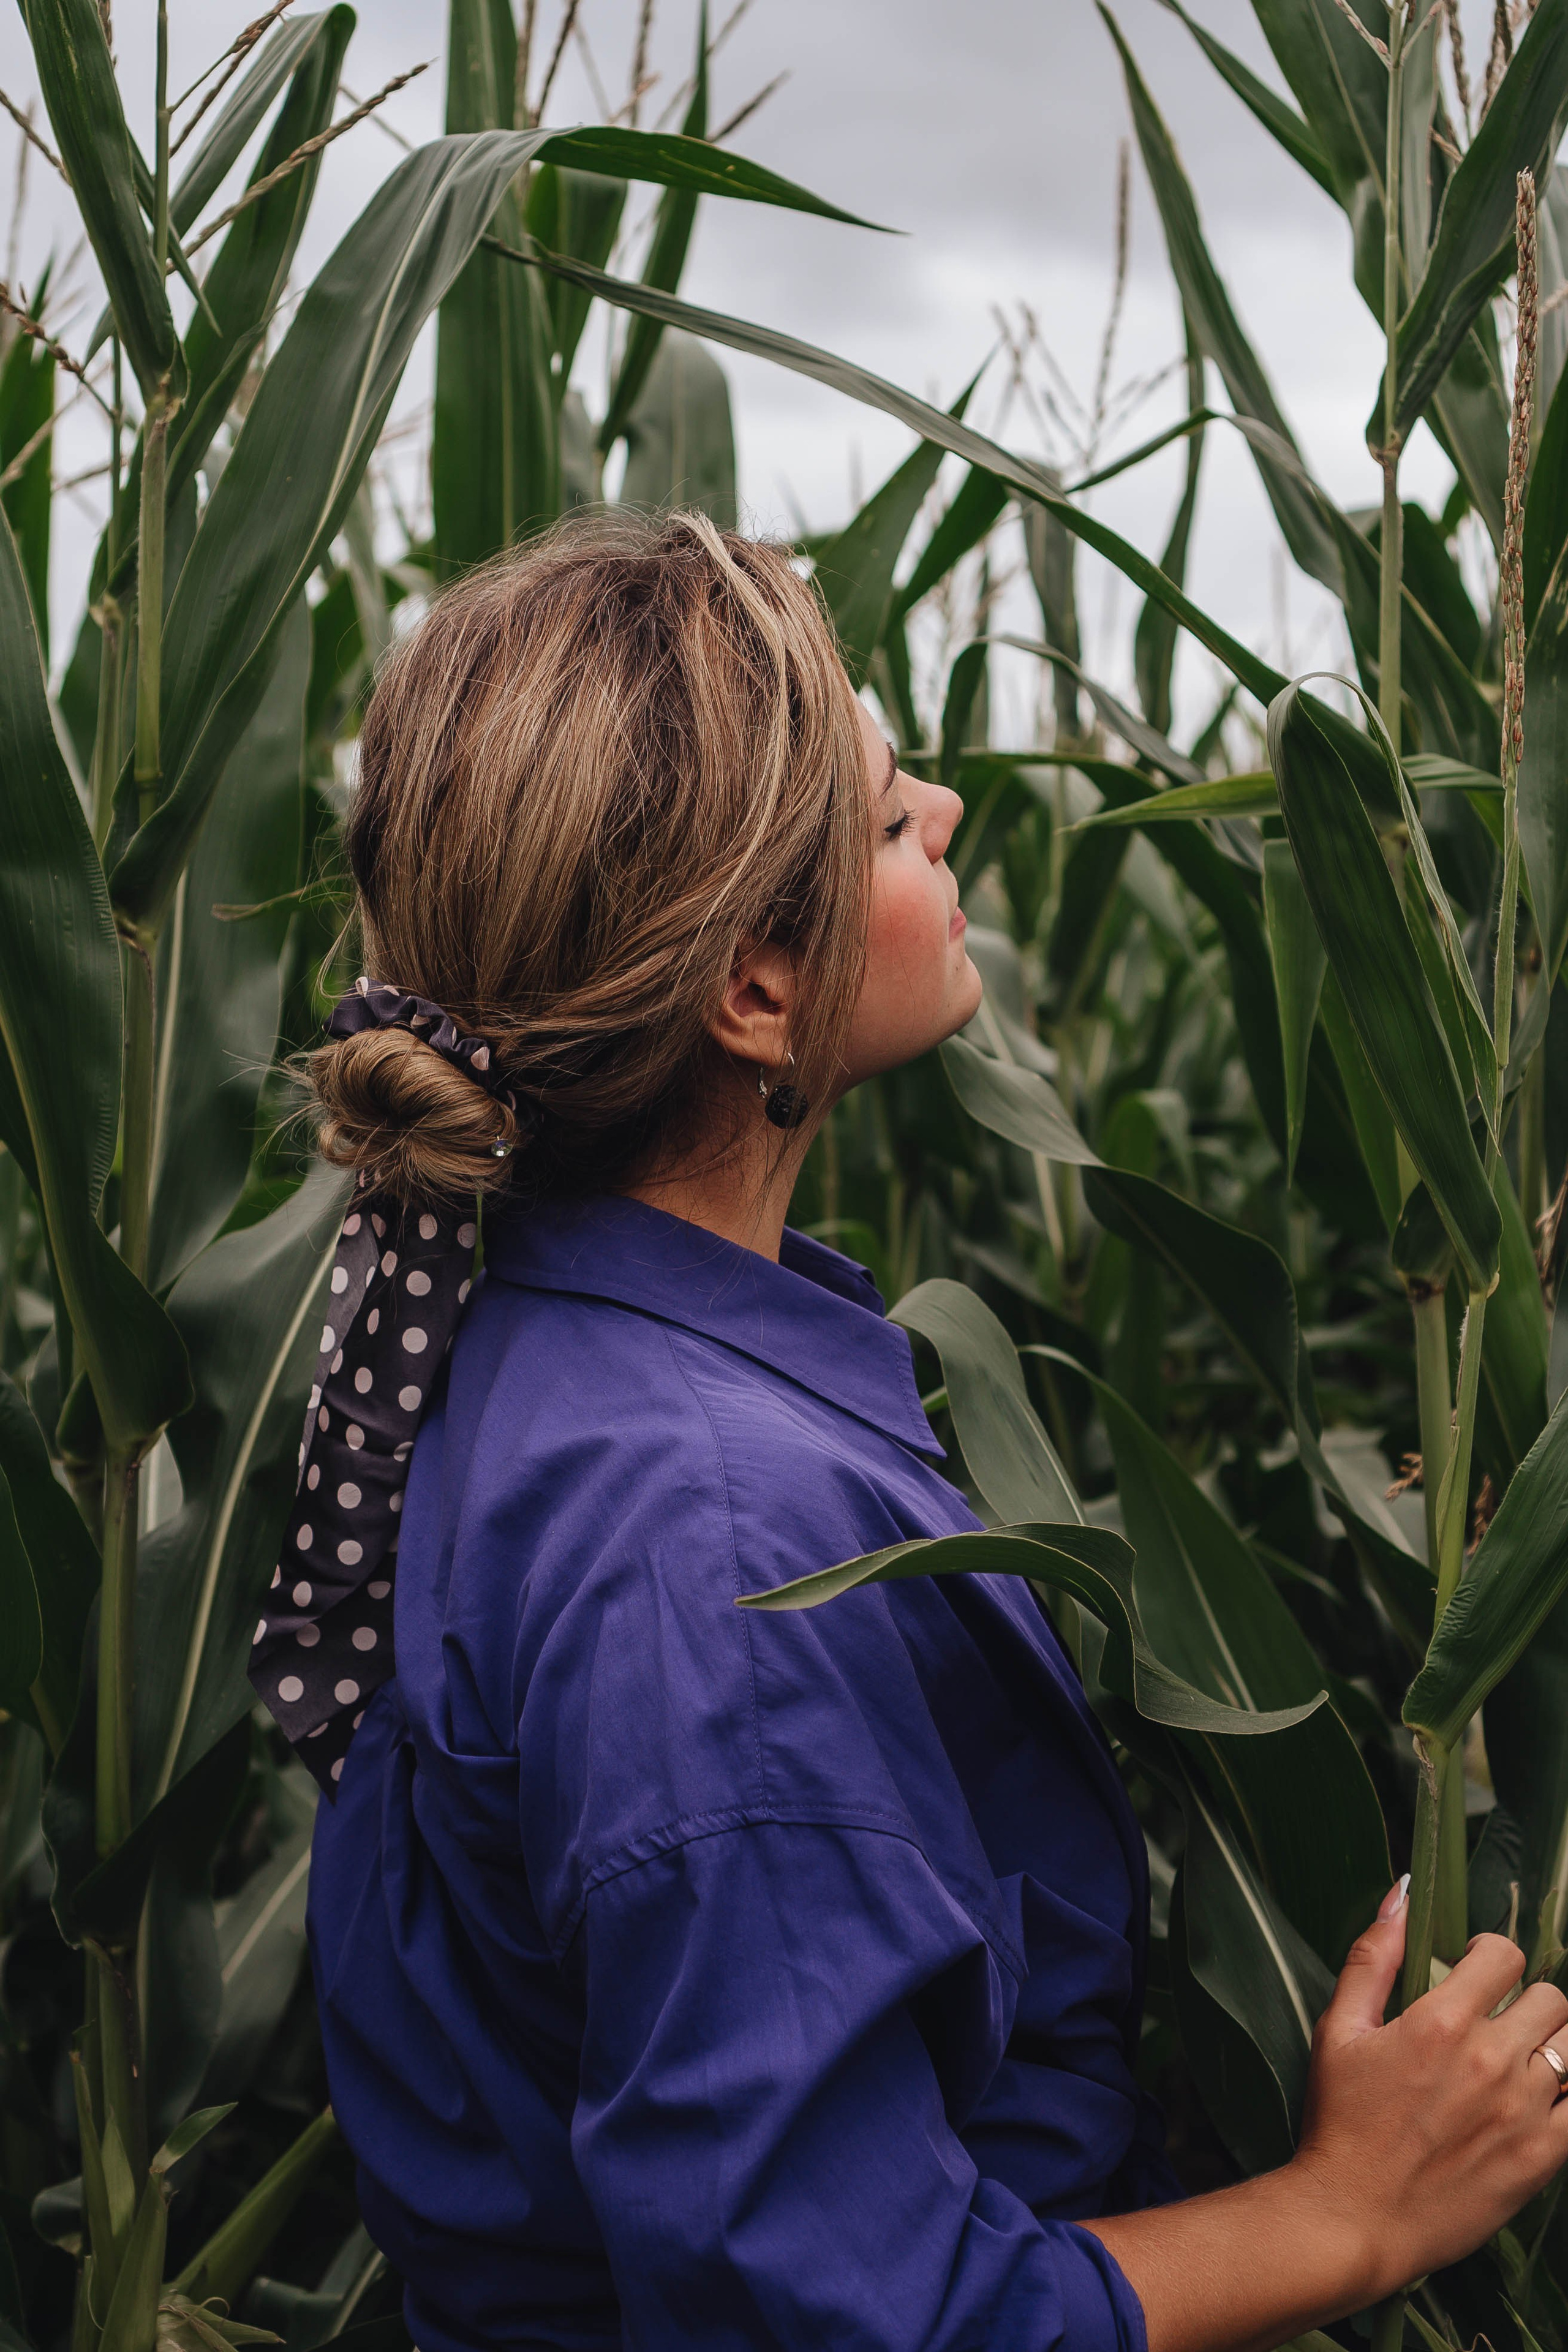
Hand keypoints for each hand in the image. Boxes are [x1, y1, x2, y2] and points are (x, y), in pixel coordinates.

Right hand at [1084, 1882, 1567, 2351]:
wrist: (1356, 2218)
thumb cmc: (1340, 2121)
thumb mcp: (1338, 2029)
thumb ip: (1373, 1956)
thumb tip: (1403, 1891)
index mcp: (1441, 2021)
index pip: (1506, 1955)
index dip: (1490, 1956)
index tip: (1473, 1972)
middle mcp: (1492, 2059)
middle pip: (1551, 1996)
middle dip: (1525, 2000)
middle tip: (1498, 2022)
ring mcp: (1524, 2110)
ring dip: (1549, 2045)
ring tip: (1519, 2062)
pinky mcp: (1542, 2157)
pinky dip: (1565, 2093)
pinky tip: (1537, 2098)